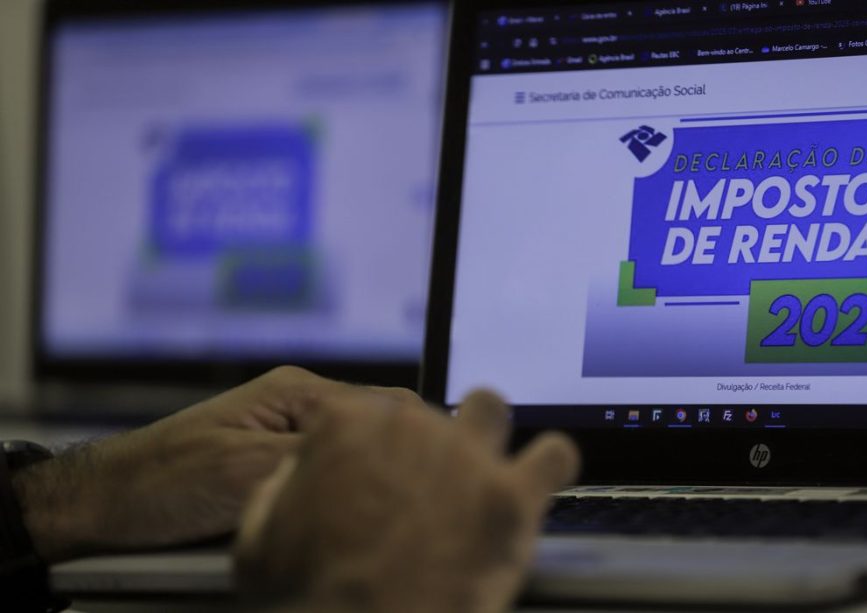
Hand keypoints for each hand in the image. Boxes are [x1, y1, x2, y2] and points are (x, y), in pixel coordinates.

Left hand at [12, 366, 419, 561]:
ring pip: (361, 451)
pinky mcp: (279, 466)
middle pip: (380, 427)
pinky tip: (367, 513)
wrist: (106, 504)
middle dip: (413, 454)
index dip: (429, 433)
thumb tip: (379, 451)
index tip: (462, 461)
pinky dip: (354, 489)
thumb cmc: (166, 481)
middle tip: (444, 490)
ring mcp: (290, 435)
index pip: (387, 405)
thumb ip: (315, 454)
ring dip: (384, 473)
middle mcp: (301, 407)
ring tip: (413, 503)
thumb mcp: (244, 468)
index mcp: (299, 393)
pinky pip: (334, 473)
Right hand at [234, 390, 579, 612]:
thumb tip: (302, 475)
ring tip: (481, 470)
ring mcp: (467, 456)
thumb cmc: (306, 602)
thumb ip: (284, 489)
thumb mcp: (260, 540)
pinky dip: (548, 467)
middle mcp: (410, 426)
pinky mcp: (513, 497)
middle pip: (428, 415)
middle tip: (424, 493)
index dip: (369, 453)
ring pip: (492, 409)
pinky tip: (535, 487)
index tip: (373, 485)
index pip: (366, 415)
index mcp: (345, 426)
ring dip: (487, 432)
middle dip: (426, 448)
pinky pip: (555, 455)